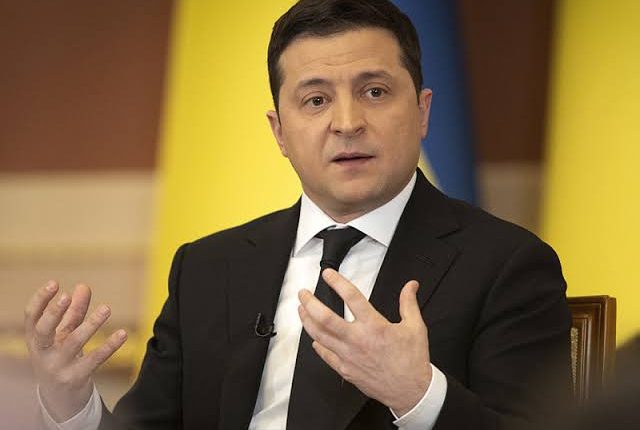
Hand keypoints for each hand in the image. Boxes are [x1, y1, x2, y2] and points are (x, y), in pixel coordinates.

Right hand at [23, 281, 126, 421]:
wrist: (59, 398)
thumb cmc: (60, 356)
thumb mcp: (64, 334)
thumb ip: (74, 312)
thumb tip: (83, 286)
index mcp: (35, 339)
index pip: (31, 317)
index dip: (40, 299)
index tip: (54, 283)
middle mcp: (42, 353)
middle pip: (43, 331)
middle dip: (53, 313)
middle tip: (66, 297)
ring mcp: (57, 367)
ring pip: (73, 343)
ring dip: (91, 324)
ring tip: (106, 308)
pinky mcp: (75, 378)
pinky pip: (94, 360)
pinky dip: (109, 346)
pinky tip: (122, 333)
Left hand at [298, 269, 431, 415]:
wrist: (411, 391)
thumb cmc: (412, 361)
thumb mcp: (415, 327)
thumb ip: (409, 303)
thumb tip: (411, 286)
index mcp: (374, 326)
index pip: (351, 297)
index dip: (337, 282)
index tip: (328, 275)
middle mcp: (358, 340)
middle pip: (325, 318)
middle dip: (310, 303)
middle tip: (303, 294)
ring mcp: (349, 356)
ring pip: (320, 336)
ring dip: (307, 321)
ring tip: (302, 310)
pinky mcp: (345, 370)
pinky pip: (326, 355)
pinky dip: (317, 345)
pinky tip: (314, 338)